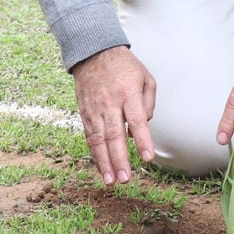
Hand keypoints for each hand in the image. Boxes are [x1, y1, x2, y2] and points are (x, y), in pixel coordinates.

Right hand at [71, 46, 156, 185]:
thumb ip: (148, 104)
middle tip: (125, 179)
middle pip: (115, 135)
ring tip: (111, 181)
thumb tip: (141, 129)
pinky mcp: (85, 113)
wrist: (94, 52)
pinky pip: (90, 137)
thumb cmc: (124, 67)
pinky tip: (101, 168)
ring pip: (99, 140)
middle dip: (120, 159)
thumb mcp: (146, 78)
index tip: (148, 158)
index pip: (137, 120)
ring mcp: (95, 109)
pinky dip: (95, 154)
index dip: (142, 140)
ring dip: (105, 162)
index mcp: (129, 93)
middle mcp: (110, 103)